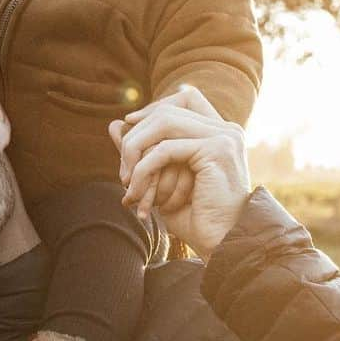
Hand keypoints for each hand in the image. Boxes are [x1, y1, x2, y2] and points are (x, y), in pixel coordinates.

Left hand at [109, 86, 250, 258]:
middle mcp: (226, 129)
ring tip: (127, 182)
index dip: (154, 108)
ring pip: (163, 123)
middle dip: (137, 137)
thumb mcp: (161, 178)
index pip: (186, 96)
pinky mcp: (217, 149)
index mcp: (220, 132)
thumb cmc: (194, 217)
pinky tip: (136, 191)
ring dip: (136, 151)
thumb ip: (142, 150)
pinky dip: (143, 169)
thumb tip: (113, 124)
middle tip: (123, 172)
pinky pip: (164, 149)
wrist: (222, 244)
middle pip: (167, 110)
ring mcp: (224, 136)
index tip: (130, 125)